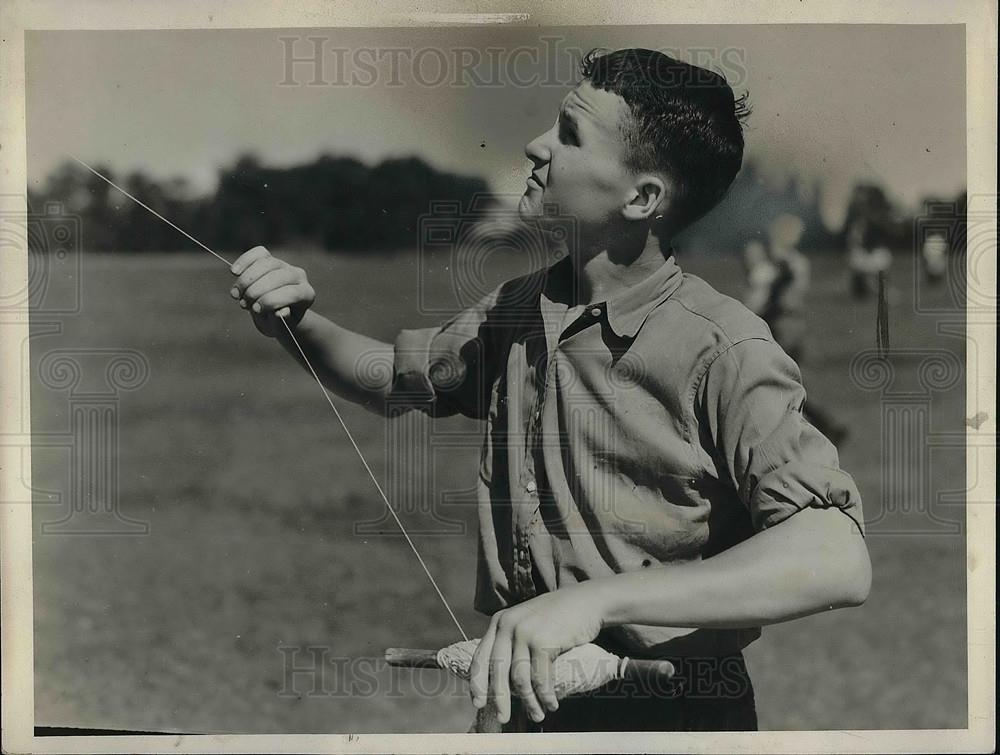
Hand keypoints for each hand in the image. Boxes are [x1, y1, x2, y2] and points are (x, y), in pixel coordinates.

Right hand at [229, 246, 314, 336]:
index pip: (291, 293)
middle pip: (277, 276)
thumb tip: (280, 312)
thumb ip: (280, 321)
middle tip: (243, 304)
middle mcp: (299, 276)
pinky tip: (234, 272)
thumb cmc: (277, 322)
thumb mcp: (278, 328)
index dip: (271, 301)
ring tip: (235, 295)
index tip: (256, 310)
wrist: (273, 312)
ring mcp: (284, 265)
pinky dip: (245, 261)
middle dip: (256, 290)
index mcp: (306, 294)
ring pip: (266, 264)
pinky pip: (259, 253)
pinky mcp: (271, 258)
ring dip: (246, 279)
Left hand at [468, 585, 604, 724]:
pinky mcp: (543, 641)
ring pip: (519, 678)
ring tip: (538, 715)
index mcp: (499, 622)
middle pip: (497, 670)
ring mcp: (525, 632)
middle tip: (503, 718)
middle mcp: (508, 625)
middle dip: (499, 699)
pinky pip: (540, 678)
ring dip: (529, 702)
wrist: (587, 601)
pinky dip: (546, 696)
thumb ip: (512, 641)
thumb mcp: (527, 622)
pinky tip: (551, 704)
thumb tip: (502, 679)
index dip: (477, 682)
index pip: (480, 656)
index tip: (479, 703)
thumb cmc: (558, 616)